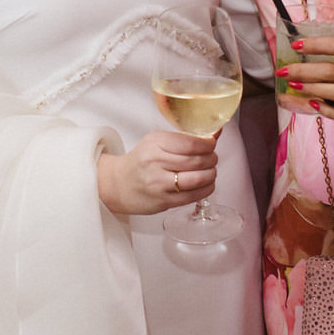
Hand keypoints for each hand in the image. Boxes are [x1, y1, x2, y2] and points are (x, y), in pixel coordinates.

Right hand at [97, 130, 217, 215]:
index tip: (211, 144)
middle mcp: (156, 162)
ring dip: (211, 174)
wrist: (118, 184)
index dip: (208, 144)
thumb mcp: (157, 142)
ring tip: (211, 171)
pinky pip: (193, 196)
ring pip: (197, 179)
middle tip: (213, 158)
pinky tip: (206, 184)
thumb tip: (215, 134)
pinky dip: (206, 189)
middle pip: (197, 160)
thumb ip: (184, 138)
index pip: (190, 142)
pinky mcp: (163, 201)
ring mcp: (159, 183)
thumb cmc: (141, 162)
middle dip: (212, 159)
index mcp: (155, 143)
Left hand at [276, 36, 333, 123]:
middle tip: (282, 70)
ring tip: (292, 85)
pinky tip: (314, 104)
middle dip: (302, 71)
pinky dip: (328, 111)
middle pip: (330, 72)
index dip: (315, 45)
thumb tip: (325, 52)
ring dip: (309, 90)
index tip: (296, 44)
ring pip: (333, 94)